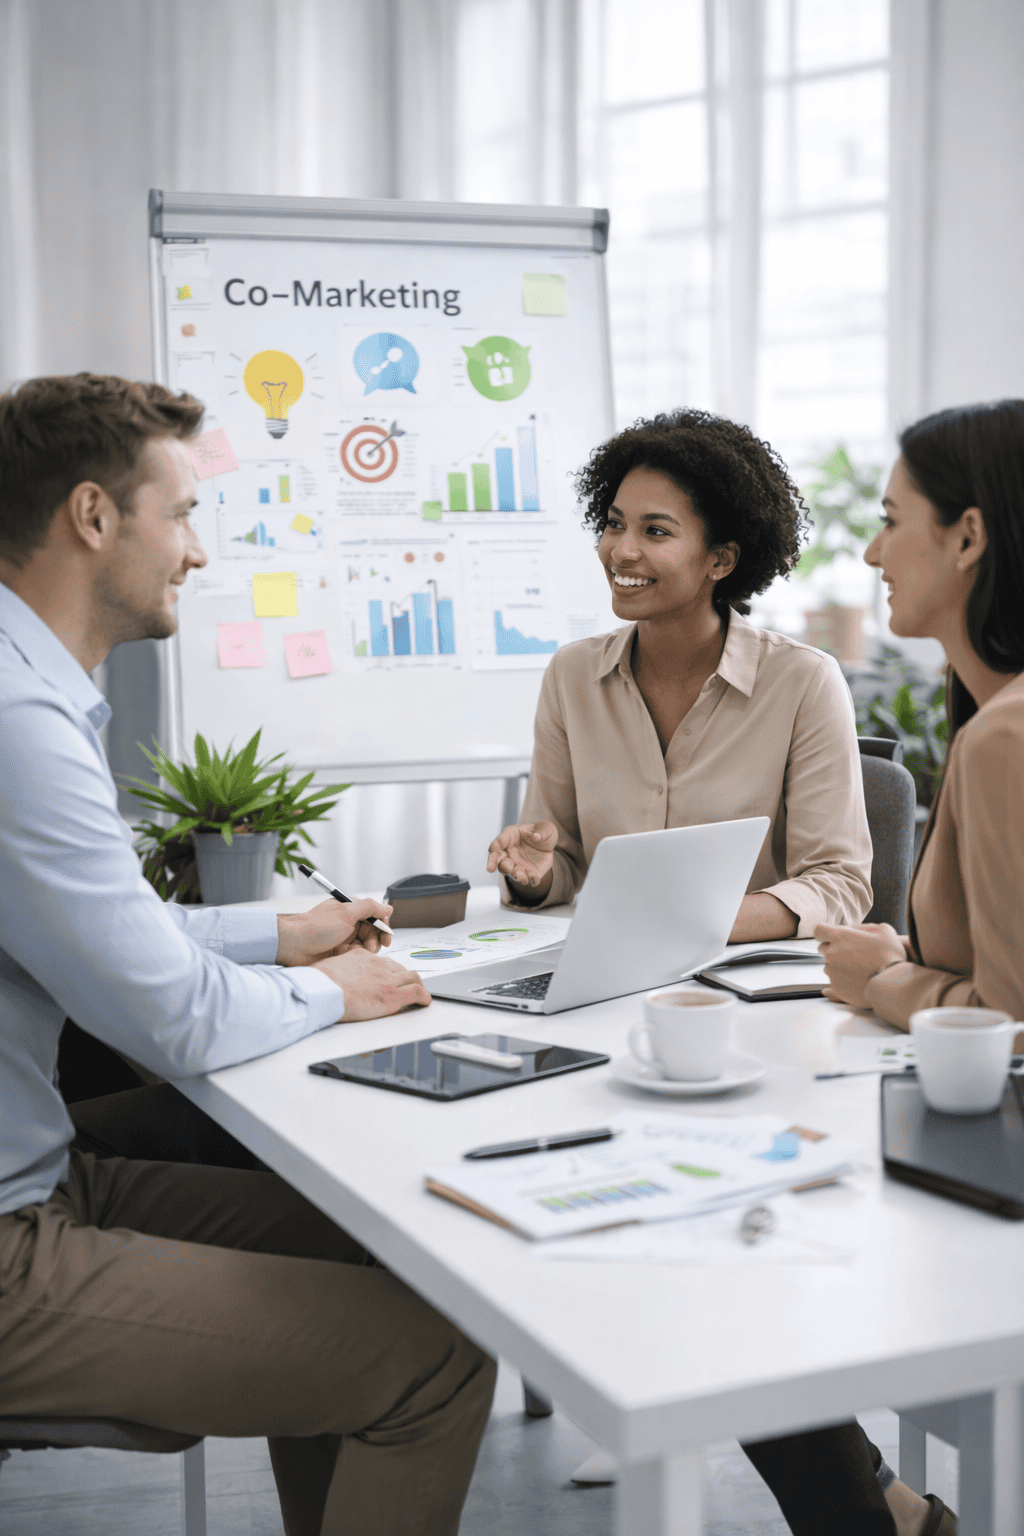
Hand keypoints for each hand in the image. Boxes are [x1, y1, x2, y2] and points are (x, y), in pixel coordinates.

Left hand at [276, 897, 392, 966]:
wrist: (294, 945)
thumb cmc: (316, 927)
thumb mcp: (346, 912)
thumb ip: (369, 907)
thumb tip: (388, 908)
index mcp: (350, 910)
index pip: (374, 916)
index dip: (383, 926)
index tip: (387, 936)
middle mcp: (348, 923)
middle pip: (373, 932)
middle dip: (375, 939)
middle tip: (372, 947)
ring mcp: (344, 938)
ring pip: (366, 945)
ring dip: (365, 949)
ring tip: (356, 952)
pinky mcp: (339, 953)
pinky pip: (356, 956)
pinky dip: (356, 957)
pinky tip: (348, 957)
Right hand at [314, 949, 431, 1021]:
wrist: (322, 990)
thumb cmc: (319, 982)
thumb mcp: (328, 965)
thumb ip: (337, 966)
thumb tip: (331, 970)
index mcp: (362, 957)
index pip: (383, 961)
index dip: (389, 970)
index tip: (389, 976)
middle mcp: (378, 965)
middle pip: (400, 968)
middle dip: (405, 977)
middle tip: (406, 985)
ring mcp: (387, 980)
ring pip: (412, 978)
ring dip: (417, 985)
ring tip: (419, 993)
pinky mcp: (392, 996)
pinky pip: (417, 993)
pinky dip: (424, 997)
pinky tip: (425, 1002)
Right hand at [486, 820, 557, 893]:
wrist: (549, 846)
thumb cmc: (542, 833)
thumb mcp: (546, 827)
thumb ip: (542, 830)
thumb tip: (536, 836)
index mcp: (511, 836)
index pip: (499, 841)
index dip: (495, 845)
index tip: (493, 849)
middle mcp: (509, 852)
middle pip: (497, 859)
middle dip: (494, 864)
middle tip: (493, 868)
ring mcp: (516, 864)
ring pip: (509, 872)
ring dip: (514, 874)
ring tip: (520, 875)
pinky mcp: (527, 874)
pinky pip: (527, 879)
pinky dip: (530, 880)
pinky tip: (534, 877)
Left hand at [814, 922, 906, 1007]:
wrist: (894, 982)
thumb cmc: (890, 954)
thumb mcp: (882, 930)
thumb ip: (862, 928)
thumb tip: (853, 930)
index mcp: (840, 936)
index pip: (819, 930)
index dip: (825, 933)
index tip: (832, 936)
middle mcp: (831, 953)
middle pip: (823, 949)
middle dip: (833, 949)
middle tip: (851, 953)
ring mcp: (832, 972)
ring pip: (828, 966)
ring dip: (837, 966)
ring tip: (857, 969)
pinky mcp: (836, 988)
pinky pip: (832, 983)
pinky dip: (841, 981)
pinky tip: (855, 981)